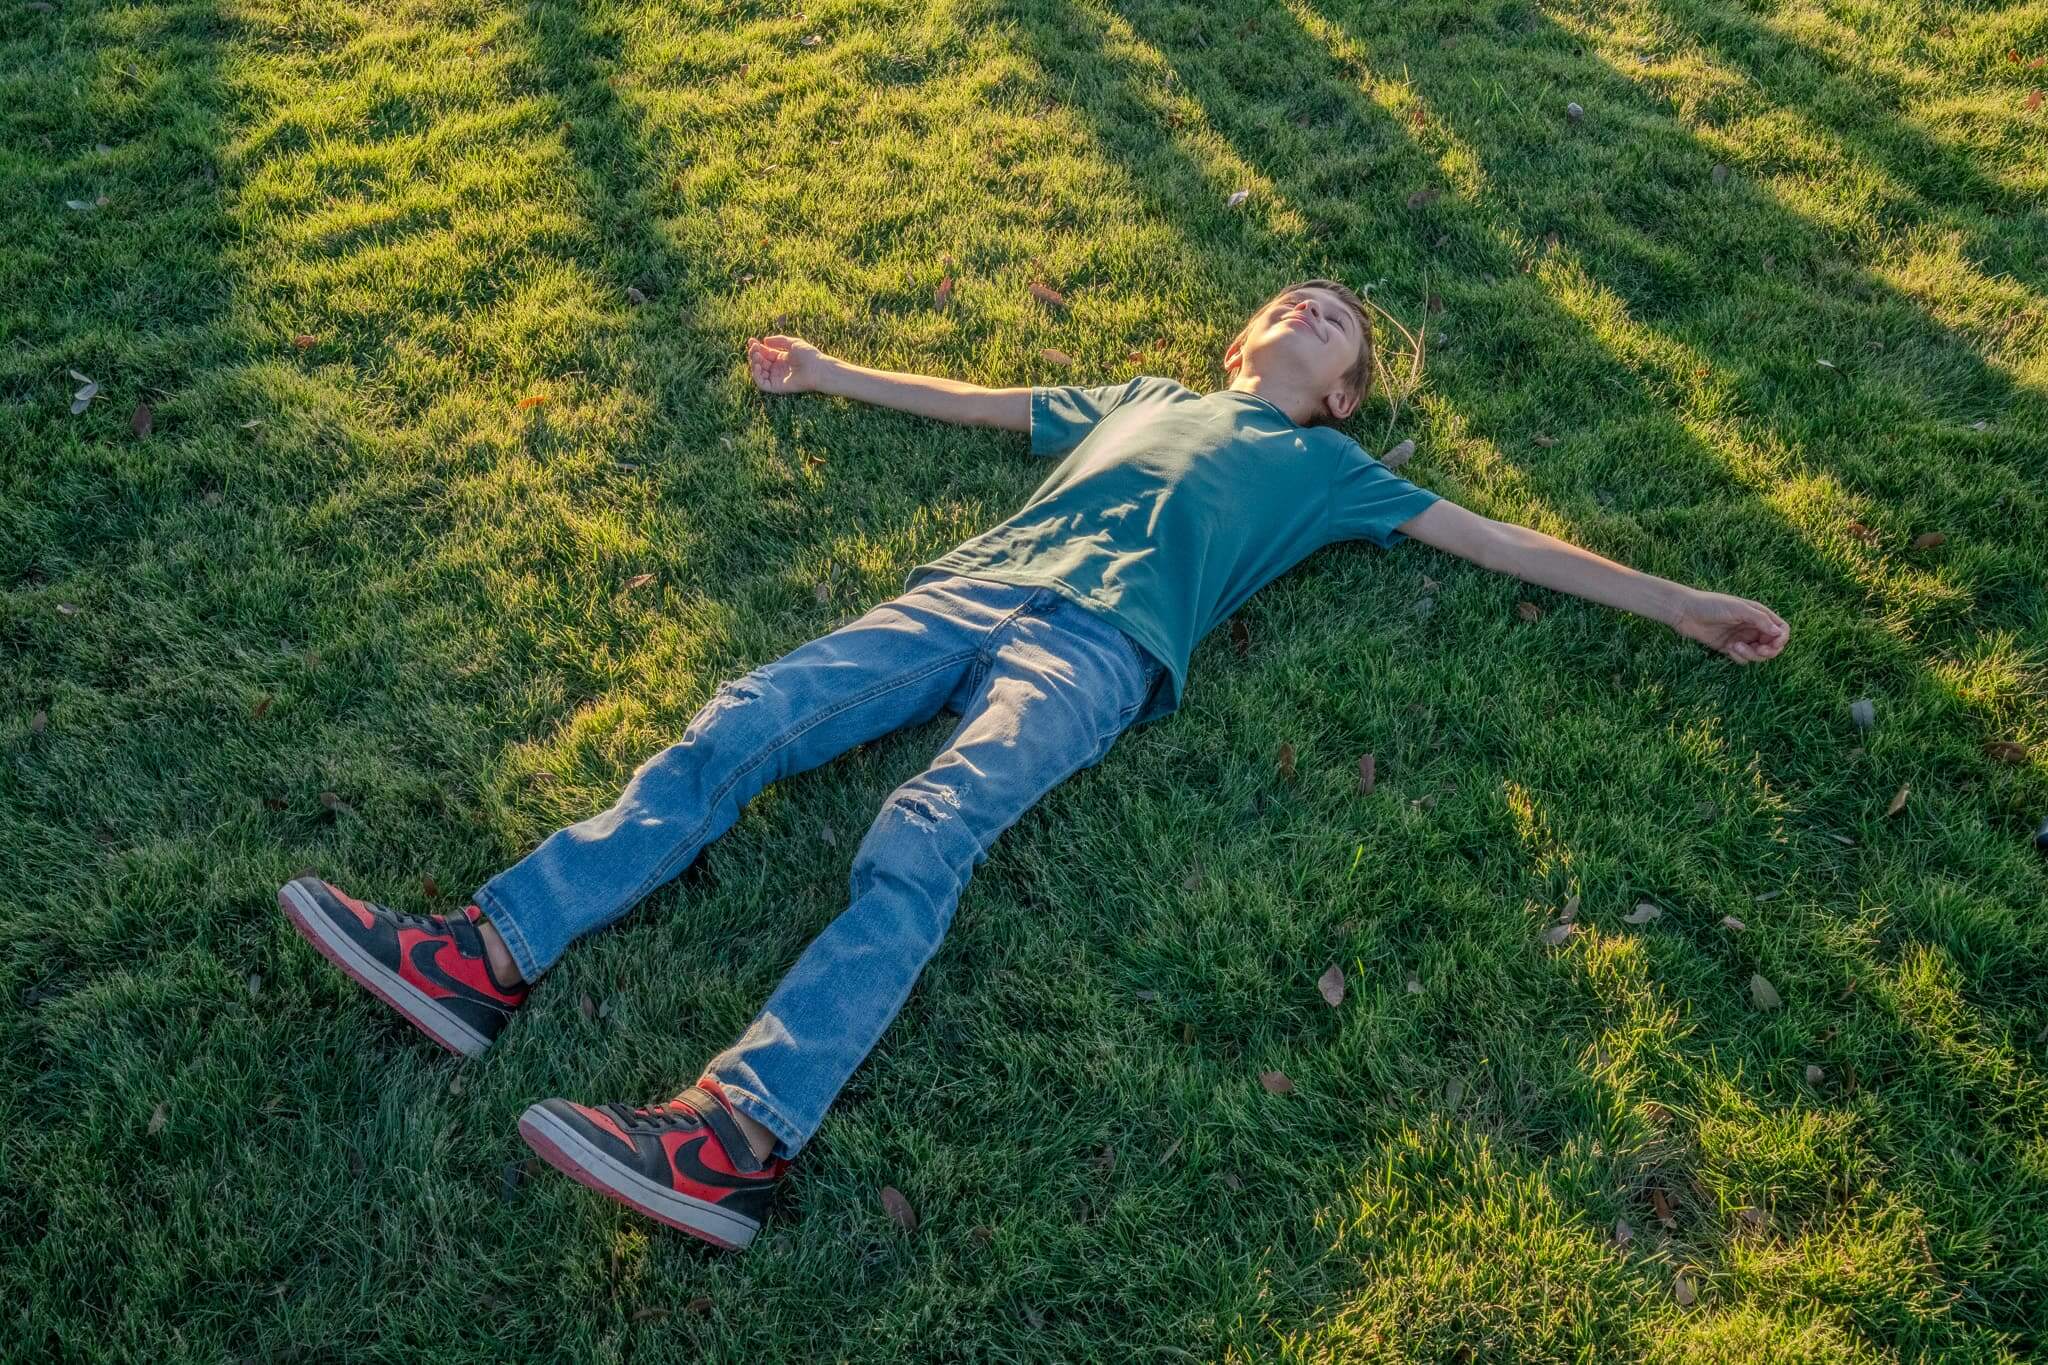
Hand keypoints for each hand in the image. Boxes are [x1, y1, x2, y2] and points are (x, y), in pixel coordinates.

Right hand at [745, 334, 828, 393]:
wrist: (817, 369)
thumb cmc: (809, 355)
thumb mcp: (793, 343)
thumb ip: (779, 340)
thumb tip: (764, 340)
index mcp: (781, 358)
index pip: (765, 353)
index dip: (757, 347)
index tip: (751, 340)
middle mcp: (778, 368)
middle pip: (760, 361)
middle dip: (754, 354)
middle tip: (754, 347)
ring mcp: (777, 378)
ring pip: (758, 372)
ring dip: (754, 363)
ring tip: (756, 355)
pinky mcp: (777, 387)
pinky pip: (762, 383)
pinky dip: (756, 375)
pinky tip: (757, 365)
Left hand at [1672, 590, 1788, 663]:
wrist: (1685, 612)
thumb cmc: (1711, 605)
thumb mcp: (1738, 609)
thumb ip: (1760, 620)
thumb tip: (1780, 633)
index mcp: (1758, 614)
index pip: (1781, 629)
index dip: (1781, 639)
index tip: (1773, 644)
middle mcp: (1752, 627)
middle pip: (1772, 645)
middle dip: (1768, 651)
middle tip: (1758, 650)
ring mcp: (1741, 638)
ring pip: (1758, 654)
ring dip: (1751, 654)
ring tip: (1734, 647)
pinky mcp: (1729, 648)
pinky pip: (1742, 659)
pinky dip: (1739, 657)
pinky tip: (1728, 648)